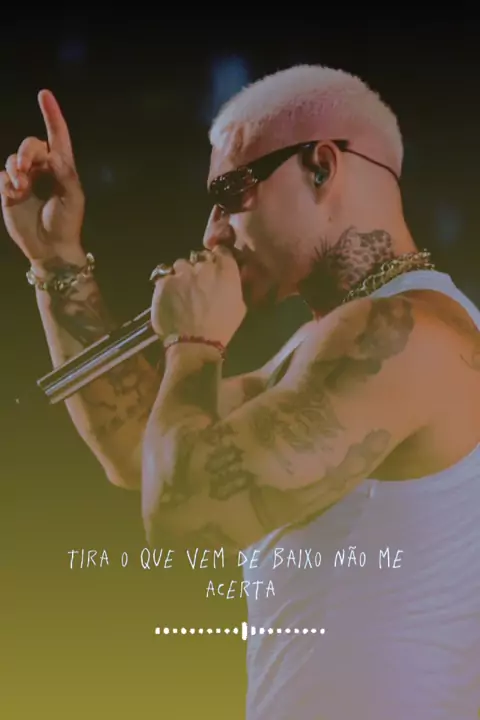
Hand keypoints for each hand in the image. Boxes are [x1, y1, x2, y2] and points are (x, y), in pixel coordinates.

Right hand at [0, 90, 84, 266]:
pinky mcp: (10, 192)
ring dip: (16, 168)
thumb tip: (51, 155)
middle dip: (27, 152)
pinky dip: (7, 182)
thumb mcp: (73, 198)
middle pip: (31, 145)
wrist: (50, 248)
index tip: (44, 94)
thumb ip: (65, 174)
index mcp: (62, 168)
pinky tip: (15, 194)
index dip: (52, 115)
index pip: (57, 136)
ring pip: (14, 159)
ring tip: (21, 186)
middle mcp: (43, 170)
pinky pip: (2, 176)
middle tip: (26, 169)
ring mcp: (25, 181)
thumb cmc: (67, 223)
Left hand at [151, 246, 245, 347]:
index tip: (215, 266)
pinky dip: (166, 286)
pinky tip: (168, 299)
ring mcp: (182, 272)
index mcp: (226, 271)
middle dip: (198, 268)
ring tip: (180, 292)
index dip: (217, 258)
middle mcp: (204, 266)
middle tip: (197, 285)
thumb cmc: (221, 328)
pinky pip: (164, 277)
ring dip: (182, 275)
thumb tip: (229, 282)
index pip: (221, 251)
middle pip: (199, 258)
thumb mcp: (239, 307)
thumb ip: (233, 288)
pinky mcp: (164, 281)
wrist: (194, 343)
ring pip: (181, 265)